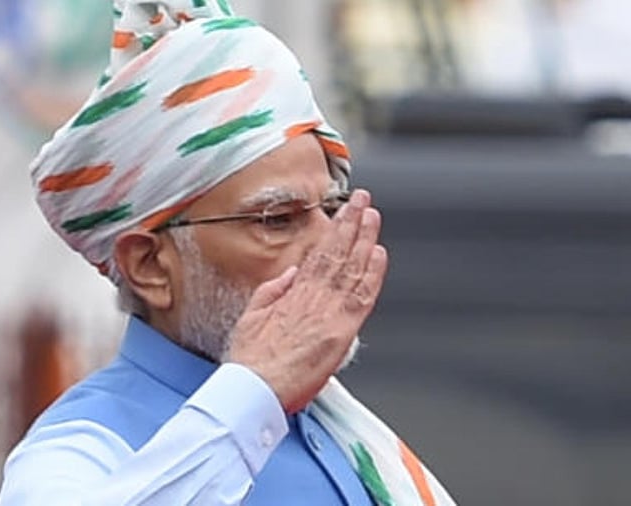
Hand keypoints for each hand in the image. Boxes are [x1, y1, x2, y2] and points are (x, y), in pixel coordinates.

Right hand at [223, 189, 387, 413]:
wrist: (255, 389)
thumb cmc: (251, 362)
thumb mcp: (252, 317)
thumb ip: (273, 292)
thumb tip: (290, 274)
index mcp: (292, 295)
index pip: (320, 255)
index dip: (335, 232)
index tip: (344, 214)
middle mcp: (313, 299)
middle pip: (338, 254)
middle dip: (352, 224)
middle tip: (363, 201)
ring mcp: (329, 313)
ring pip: (351, 268)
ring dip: (364, 239)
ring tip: (372, 216)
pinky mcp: (341, 331)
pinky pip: (361, 296)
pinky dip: (372, 274)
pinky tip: (379, 254)